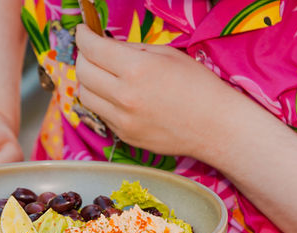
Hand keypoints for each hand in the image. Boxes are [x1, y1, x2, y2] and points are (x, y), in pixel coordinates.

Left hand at [73, 25, 231, 157]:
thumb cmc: (199, 87)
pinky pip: (101, 114)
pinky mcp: (125, 136)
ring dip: (88, 81)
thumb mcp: (167, 55)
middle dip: (83, 57)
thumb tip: (108, 46)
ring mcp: (122, 120)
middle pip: (82, 72)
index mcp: (136, 69)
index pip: (92, 49)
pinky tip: (117, 95)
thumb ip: (132, 50)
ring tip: (102, 75)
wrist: (214, 127)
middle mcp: (124, 96)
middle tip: (91, 52)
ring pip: (85, 96)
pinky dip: (102, 101)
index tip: (83, 32)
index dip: (83, 36)